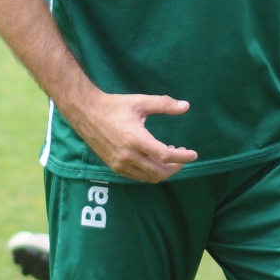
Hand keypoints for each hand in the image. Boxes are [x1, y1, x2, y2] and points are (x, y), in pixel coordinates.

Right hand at [74, 90, 196, 182]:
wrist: (86, 113)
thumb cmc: (114, 106)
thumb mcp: (140, 101)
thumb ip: (164, 104)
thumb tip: (186, 106)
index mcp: (135, 139)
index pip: (164, 156)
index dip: (182, 157)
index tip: (193, 154)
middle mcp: (128, 155)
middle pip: (159, 172)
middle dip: (175, 167)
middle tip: (183, 155)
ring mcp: (120, 164)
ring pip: (149, 177)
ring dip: (163, 170)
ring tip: (169, 156)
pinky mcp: (114, 166)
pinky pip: (138, 176)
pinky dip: (150, 172)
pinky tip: (154, 159)